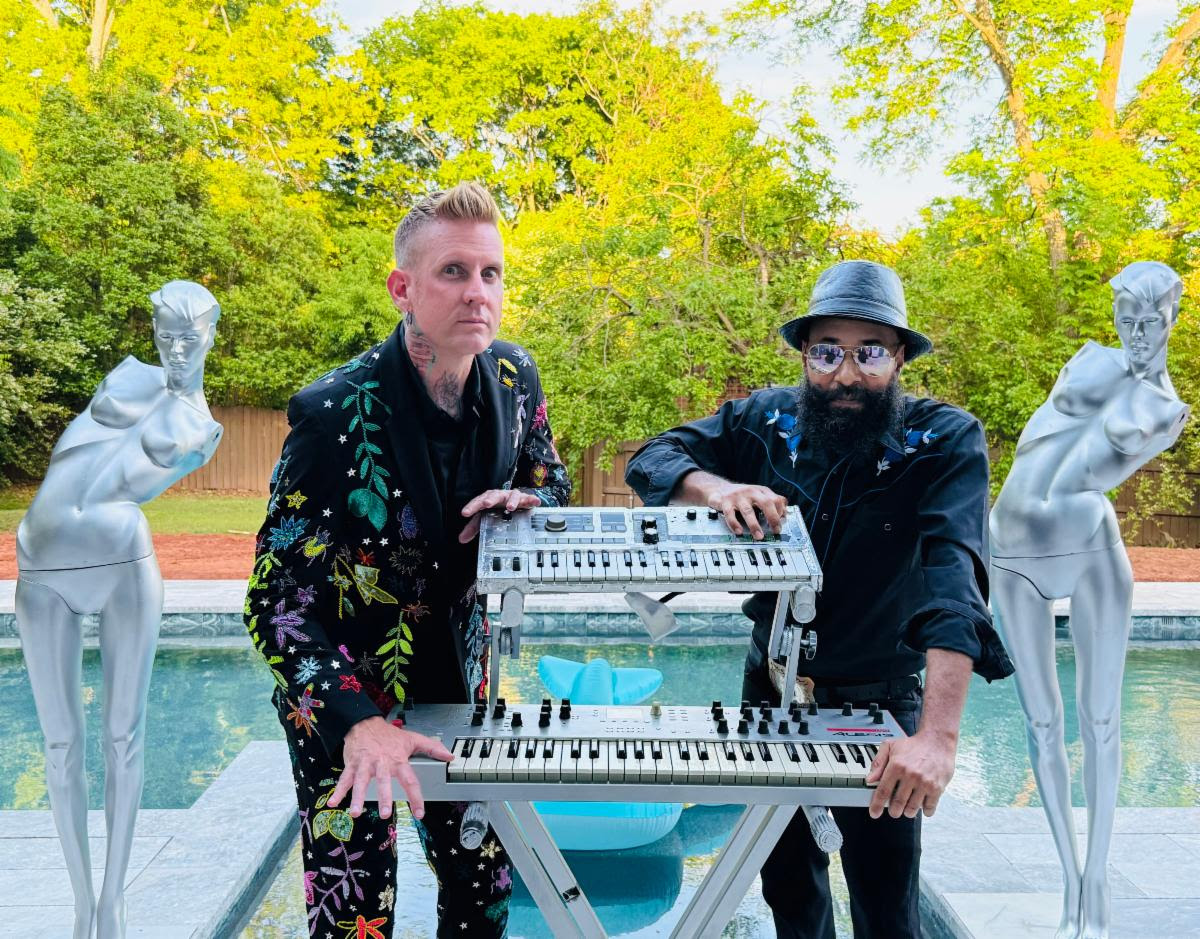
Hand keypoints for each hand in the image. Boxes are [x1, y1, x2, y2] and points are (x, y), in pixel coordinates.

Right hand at [328, 717, 452, 820]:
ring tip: (355, 813)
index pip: (410, 780)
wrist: (364, 722)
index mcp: (398, 760)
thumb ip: (432, 748)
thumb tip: (450, 756)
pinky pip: (344, 779)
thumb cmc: (388, 735)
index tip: (419, 813)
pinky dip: (339, 791)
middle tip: (385, 814)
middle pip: (384, 781)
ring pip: (361, 781)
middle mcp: (382, 763)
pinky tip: (334, 803)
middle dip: (384, 797)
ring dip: (358, 797)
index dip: (416, 797)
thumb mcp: (412, 739)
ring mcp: (365, 764)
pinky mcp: (352, 764)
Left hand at [459, 488, 540, 542]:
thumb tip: (462, 538)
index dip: (472, 506)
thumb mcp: (484, 517)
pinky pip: (529, 498)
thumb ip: (473, 527)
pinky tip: (535, 502)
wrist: (513, 502)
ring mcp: (513, 497)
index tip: (465, 513)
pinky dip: (532, 499)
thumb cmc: (497, 509)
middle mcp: (500, 496)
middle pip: (494, 495)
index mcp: (488, 499)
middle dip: (491, 499)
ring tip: (511, 507)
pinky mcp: (524, 499)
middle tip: (487, 504)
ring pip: (512, 495)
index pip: (478, 501)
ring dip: (511, 500)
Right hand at [706, 482, 787, 539]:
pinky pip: (730, 514)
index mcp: (761, 491)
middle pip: (765, 503)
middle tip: (775, 530)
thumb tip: (785, 514)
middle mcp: (751, 492)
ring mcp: (737, 496)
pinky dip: (735, 524)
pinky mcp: (725, 502)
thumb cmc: (742, 495)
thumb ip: (771, 502)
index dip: (780, 512)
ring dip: (755, 525)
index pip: (776, 499)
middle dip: (772, 518)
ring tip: (759, 536)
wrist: (719, 489)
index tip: (781, 523)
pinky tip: (739, 531)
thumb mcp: (758, 494)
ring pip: (748, 511)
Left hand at [865, 731, 955, 818]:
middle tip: (894, 811)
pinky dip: (924, 810)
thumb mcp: (890, 746)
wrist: (937, 741)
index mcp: (896, 766)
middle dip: (894, 811)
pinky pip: (929, 807)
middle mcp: (910, 775)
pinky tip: (922, 806)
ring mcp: (924, 782)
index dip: (877, 805)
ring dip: (908, 812)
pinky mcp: (937, 788)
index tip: (874, 813)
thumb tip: (870, 779)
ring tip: (907, 808)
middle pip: (897, 803)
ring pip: (912, 808)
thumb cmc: (914, 744)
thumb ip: (878, 763)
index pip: (883, 791)